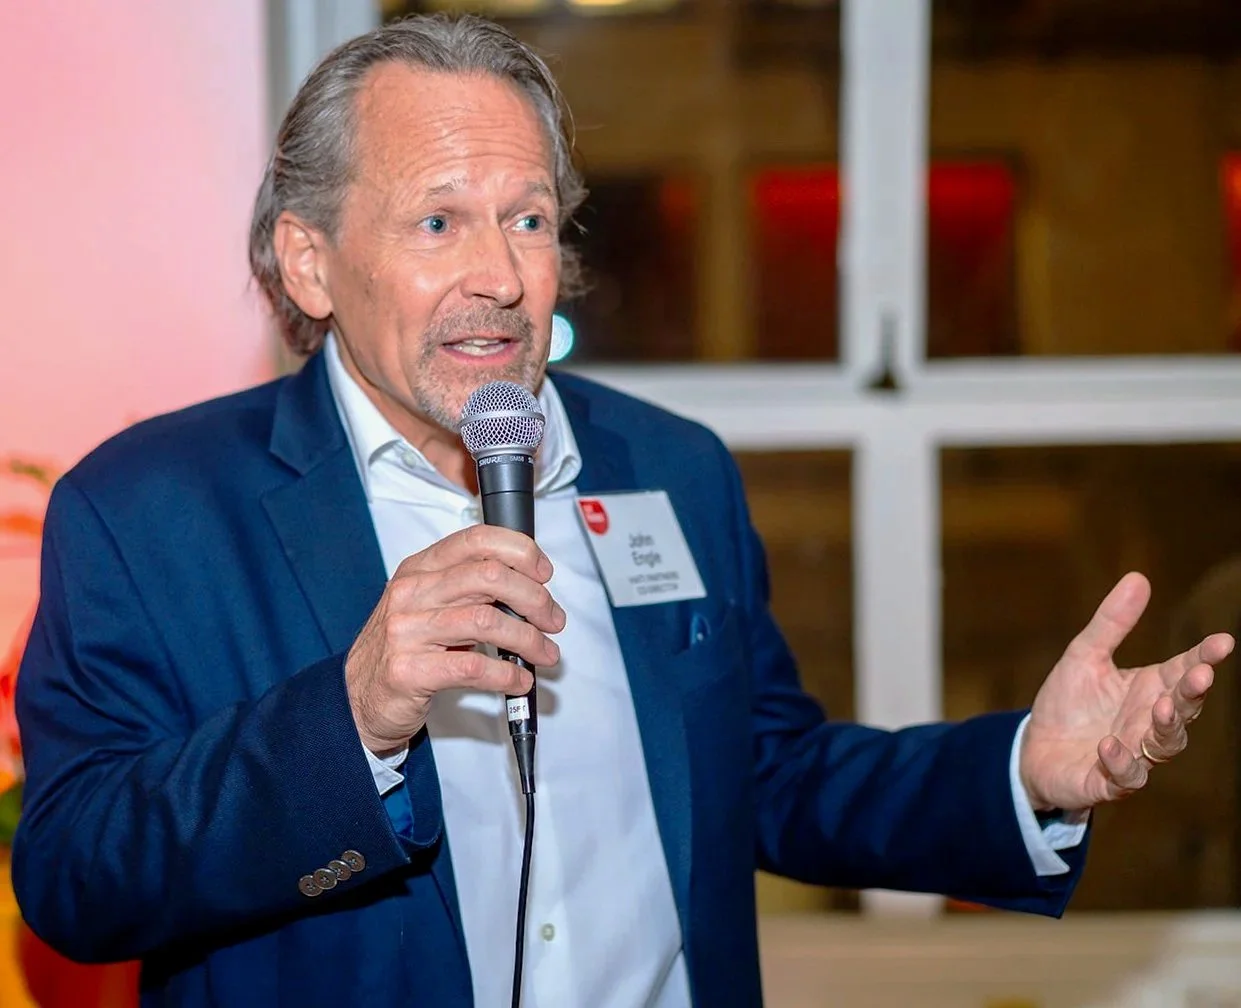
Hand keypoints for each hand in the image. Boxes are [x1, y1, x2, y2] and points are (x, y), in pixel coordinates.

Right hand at [345, 524, 565, 753]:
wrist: (357, 697)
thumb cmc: (403, 648)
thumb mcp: (428, 605)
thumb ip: (468, 589)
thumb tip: (529, 589)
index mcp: (419, 569)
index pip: (477, 540)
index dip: (520, 551)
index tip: (543, 573)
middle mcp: (411, 593)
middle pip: (490, 577)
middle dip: (534, 598)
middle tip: (553, 620)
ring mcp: (407, 631)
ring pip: (487, 620)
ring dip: (529, 638)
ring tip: (545, 653)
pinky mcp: (409, 671)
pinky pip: (473, 666)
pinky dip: (507, 674)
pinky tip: (519, 679)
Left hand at [1019, 571, 1232, 812]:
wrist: (1035, 749)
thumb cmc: (1069, 703)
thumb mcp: (1084, 656)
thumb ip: (1112, 623)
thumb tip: (1138, 577)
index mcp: (1149, 689)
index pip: (1183, 671)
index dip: (1204, 657)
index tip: (1224, 642)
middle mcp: (1149, 722)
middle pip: (1183, 709)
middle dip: (1193, 693)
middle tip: (1200, 674)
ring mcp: (1134, 754)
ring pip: (1164, 746)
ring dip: (1166, 728)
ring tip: (1160, 707)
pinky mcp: (1108, 781)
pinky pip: (1125, 777)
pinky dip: (1121, 762)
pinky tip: (1108, 745)